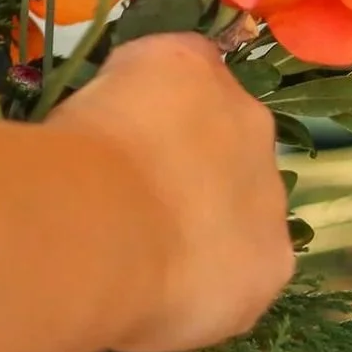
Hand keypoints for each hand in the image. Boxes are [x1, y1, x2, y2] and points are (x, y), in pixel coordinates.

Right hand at [48, 32, 294, 351]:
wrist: (108, 222)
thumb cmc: (80, 149)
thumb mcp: (84, 93)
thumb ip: (119, 94)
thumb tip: (120, 117)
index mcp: (192, 65)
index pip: (185, 77)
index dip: (155, 109)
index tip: (123, 137)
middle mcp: (248, 120)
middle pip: (224, 143)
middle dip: (190, 167)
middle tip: (137, 197)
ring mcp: (268, 194)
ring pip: (240, 208)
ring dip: (206, 223)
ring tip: (148, 252)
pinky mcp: (271, 262)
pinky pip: (242, 269)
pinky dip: (211, 278)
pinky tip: (166, 286)